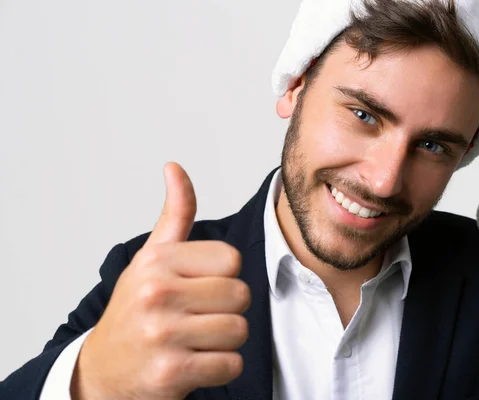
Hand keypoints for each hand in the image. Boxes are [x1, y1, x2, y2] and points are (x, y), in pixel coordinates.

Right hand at [71, 162, 249, 399]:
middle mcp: (156, 293)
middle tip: (197, 317)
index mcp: (157, 261)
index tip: (198, 287)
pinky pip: (232, 364)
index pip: (233, 260)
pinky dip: (221, 367)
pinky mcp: (171, 373)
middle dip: (227, 309)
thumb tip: (174, 167)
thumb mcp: (151, 258)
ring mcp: (162, 334)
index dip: (223, 277)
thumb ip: (175, 214)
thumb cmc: (136, 309)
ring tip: (195, 340)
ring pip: (239, 330)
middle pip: (241, 295)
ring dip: (225, 341)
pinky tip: (194, 362)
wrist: (104, 369)